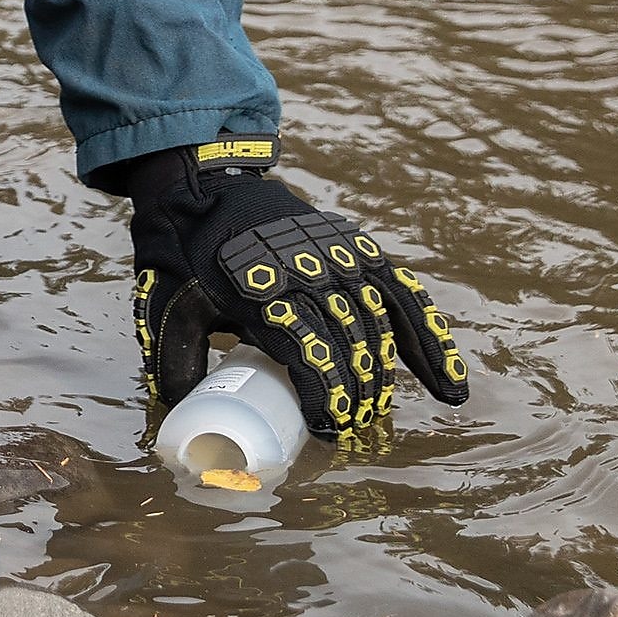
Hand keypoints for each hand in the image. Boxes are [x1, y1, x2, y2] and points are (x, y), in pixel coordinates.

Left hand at [116, 138, 468, 437]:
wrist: (207, 187)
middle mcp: (309, 271)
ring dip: (383, 375)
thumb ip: (177, 357)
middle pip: (348, 344)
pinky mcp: (360, 249)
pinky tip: (448, 386)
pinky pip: (406, 297)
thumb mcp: (169, 302)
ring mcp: (340, 257)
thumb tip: (182, 411)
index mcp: (263, 287)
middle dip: (354, 394)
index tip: (326, 429)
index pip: (307, 352)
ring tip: (374, 411)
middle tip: (348, 427)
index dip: (323, 396)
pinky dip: (431, 342)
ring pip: (377, 325)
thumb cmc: (188, 254)